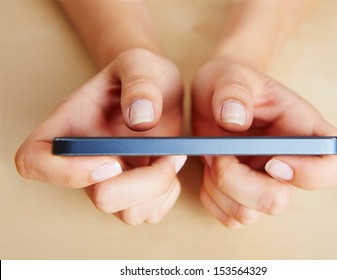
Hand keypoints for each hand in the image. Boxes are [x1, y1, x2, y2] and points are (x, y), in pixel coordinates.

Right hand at [15, 49, 186, 224]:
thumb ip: (139, 83)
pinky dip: (168, 194)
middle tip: (167, 153)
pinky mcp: (133, 193)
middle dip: (143, 182)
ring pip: (129, 213)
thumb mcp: (140, 64)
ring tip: (172, 155)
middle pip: (100, 198)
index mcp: (69, 128)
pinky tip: (171, 166)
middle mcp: (84, 162)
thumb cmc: (140, 74)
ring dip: (161, 187)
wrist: (157, 89)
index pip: (34, 162)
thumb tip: (140, 119)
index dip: (66, 172)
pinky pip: (150, 213)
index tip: (112, 160)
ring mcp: (109, 182)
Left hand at [192, 57, 336, 227]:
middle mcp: (289, 162)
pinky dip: (212, 198)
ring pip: (249, 215)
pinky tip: (209, 171)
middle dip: (239, 181)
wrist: (213, 96)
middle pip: (279, 200)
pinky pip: (229, 217)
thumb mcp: (229, 75)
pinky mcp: (242, 196)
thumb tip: (234, 119)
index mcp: (302, 130)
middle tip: (221, 154)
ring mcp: (265, 183)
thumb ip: (233, 91)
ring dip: (220, 188)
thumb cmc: (230, 82)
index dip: (314, 173)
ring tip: (213, 157)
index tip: (273, 160)